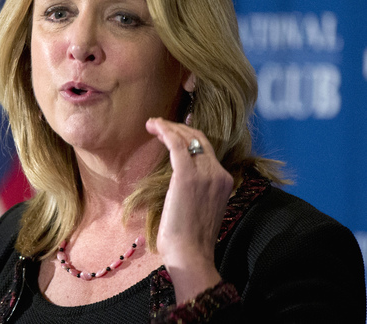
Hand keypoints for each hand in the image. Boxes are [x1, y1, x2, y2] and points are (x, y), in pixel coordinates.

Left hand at [146, 117, 233, 302]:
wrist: (191, 254)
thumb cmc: (189, 239)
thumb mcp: (200, 209)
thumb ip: (197, 191)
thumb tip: (182, 182)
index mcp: (224, 181)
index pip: (207, 149)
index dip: (190, 135)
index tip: (177, 126)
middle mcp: (218, 173)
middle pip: (199, 139)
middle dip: (179, 127)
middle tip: (160, 123)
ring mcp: (206, 174)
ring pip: (188, 138)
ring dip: (169, 127)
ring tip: (153, 123)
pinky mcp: (188, 176)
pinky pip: (177, 144)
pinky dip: (165, 131)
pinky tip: (154, 126)